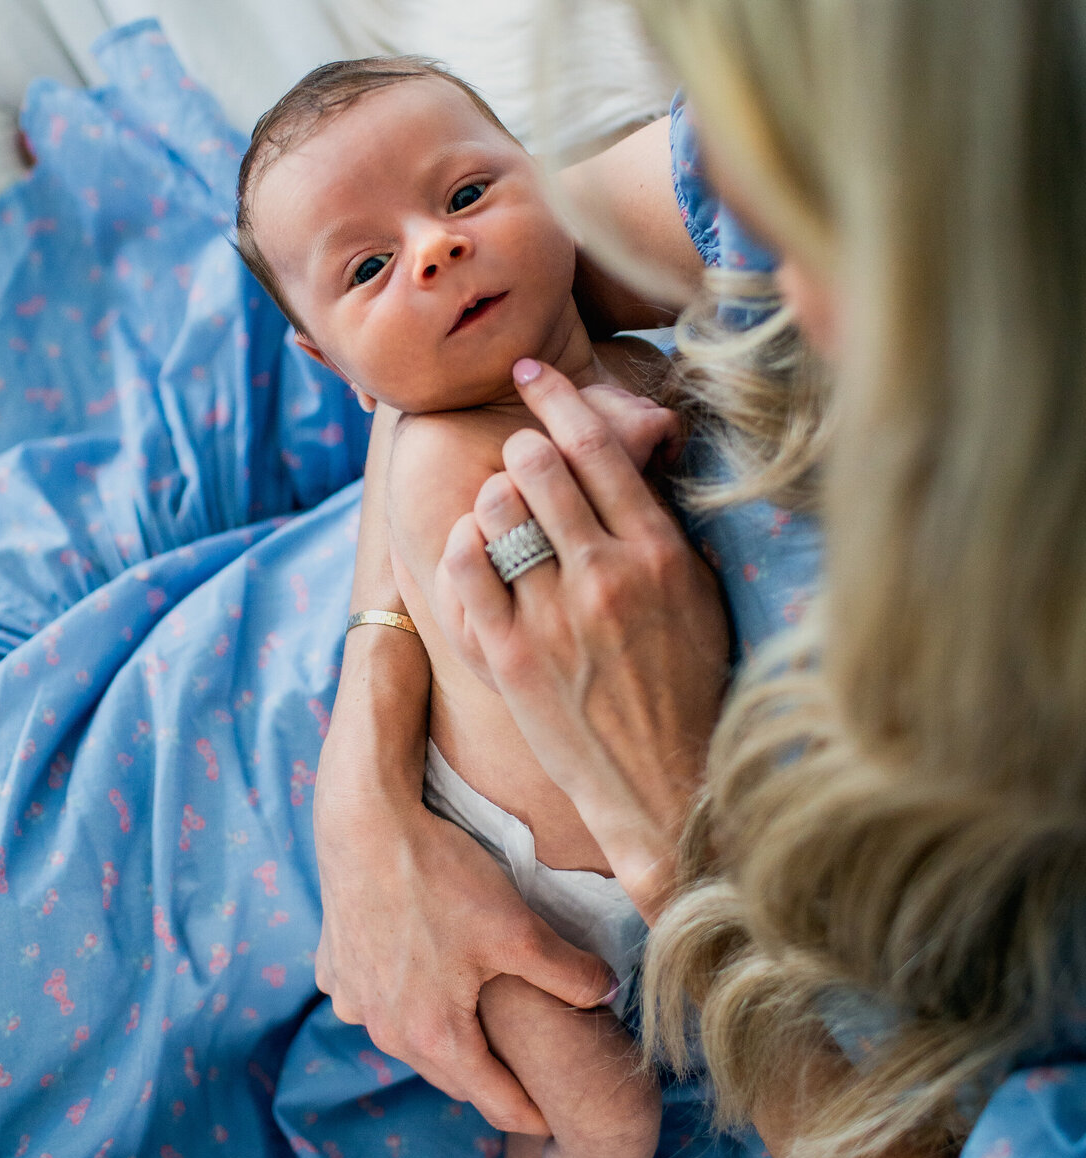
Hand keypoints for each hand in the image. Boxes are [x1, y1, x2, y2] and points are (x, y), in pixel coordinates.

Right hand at [313, 767, 616, 1134]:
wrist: (364, 824)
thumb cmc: (441, 876)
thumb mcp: (517, 928)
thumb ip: (567, 972)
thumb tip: (609, 994)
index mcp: (435, 1035)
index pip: (493, 1100)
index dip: (530, 1114)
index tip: (556, 1122)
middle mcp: (386, 1032)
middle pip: (450, 1075)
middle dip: (489, 1078)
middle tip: (524, 1073)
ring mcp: (353, 1002)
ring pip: (410, 1040)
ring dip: (444, 1039)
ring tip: (477, 1024)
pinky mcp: (334, 971)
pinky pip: (375, 1003)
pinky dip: (401, 1000)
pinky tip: (419, 973)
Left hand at [433, 361, 728, 919]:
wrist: (668, 785)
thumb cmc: (688, 687)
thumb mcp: (698, 596)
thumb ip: (659, 525)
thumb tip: (630, 452)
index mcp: (660, 552)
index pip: (597, 445)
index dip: (557, 396)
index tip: (533, 372)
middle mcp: (607, 575)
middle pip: (538, 464)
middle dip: (520, 445)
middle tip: (518, 454)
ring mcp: (555, 616)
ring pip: (497, 508)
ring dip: (491, 495)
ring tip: (502, 511)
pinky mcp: (511, 656)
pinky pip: (463, 568)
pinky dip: (460, 545)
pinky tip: (472, 550)